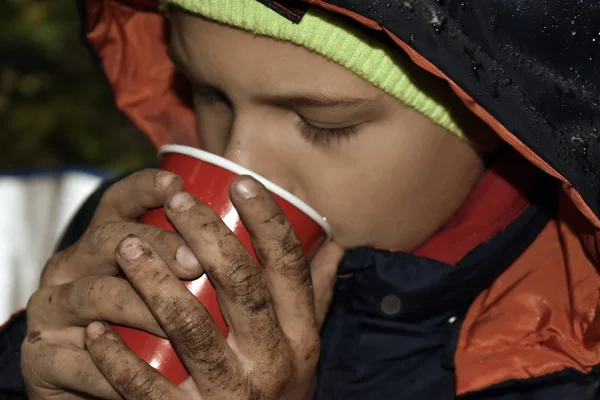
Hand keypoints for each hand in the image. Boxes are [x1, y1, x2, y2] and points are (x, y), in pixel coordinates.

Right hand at [22, 169, 203, 399]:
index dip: (146, 187)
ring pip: (97, 294)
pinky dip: (114, 365)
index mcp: (104, 240)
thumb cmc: (136, 323)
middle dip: (155, 244)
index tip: (178, 185)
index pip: (120, 200)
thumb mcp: (159, 283)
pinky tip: (145, 367)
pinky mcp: (43, 356)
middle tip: (193, 262)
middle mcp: (74, 265)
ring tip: (178, 324)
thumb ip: (189, 259)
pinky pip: (79, 359)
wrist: (83, 378)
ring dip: (141, 307)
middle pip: (110, 238)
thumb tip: (252, 234)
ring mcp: (54, 309)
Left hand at [85, 175, 344, 399]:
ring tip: (127, 245)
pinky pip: (147, 387)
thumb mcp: (306, 346)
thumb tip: (336, 242)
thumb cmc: (280, 390)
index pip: (289, 267)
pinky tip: (95, 329)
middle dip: (207, 234)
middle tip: (179, 201)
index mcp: (301, 336)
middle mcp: (271, 361)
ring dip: (153, 282)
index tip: (242, 182)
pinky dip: (116, 358)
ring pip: (189, 325)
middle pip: (240, 284)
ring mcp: (231, 392)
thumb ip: (316, 294)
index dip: (267, 220)